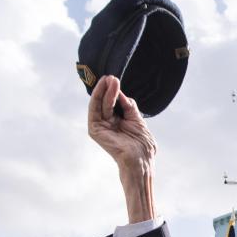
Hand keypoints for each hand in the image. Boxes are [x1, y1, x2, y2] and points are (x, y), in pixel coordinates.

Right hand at [87, 75, 157, 222]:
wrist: (141, 160)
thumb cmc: (142, 145)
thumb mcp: (137, 120)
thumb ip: (129, 106)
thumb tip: (122, 93)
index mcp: (117, 121)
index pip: (113, 103)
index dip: (114, 91)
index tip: (115, 79)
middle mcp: (107, 123)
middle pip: (105, 101)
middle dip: (108, 88)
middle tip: (111, 77)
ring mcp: (100, 126)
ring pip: (100, 103)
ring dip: (104, 90)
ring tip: (110, 80)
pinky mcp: (95, 130)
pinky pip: (94, 110)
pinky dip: (98, 97)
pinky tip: (105, 88)